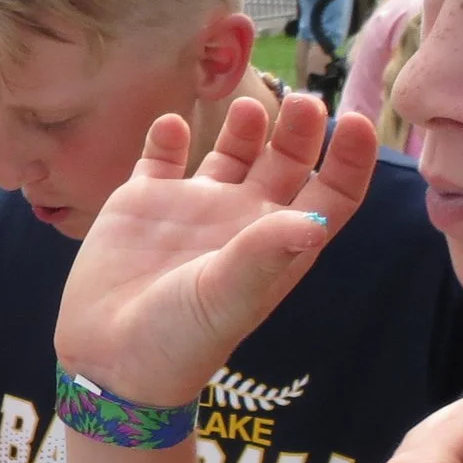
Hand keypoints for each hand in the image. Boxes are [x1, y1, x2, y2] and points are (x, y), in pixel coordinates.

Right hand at [55, 94, 375, 407]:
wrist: (108, 360)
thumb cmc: (178, 339)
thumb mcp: (227, 298)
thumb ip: (265, 255)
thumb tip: (317, 223)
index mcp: (275, 246)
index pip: (330, 195)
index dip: (349, 160)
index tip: (355, 123)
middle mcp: (240, 221)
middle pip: (286, 162)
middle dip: (299, 129)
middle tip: (303, 102)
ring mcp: (191, 209)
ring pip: (230, 151)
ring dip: (244, 124)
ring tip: (247, 108)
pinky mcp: (142, 203)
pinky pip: (160, 157)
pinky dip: (166, 135)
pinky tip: (171, 125)